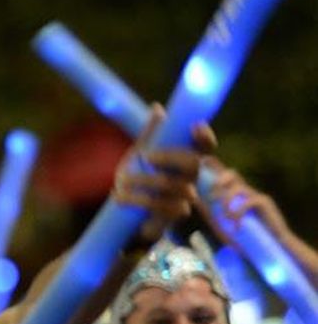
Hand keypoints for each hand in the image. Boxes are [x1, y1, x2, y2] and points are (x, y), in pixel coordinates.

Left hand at [112, 104, 216, 240]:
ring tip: (120, 180)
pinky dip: (135, 199)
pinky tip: (119, 197)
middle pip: (193, 164)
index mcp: (187, 160)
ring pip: (171, 186)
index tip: (196, 126)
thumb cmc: (140, 177)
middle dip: (169, 157)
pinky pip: (159, 206)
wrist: (130, 213)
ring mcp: (185, 198)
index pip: (205, 147)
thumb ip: (151, 134)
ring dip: (142, 181)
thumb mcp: (142, 153)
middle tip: (145, 156)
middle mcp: (191, 178)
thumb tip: (158, 108)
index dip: (205, 137)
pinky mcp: (172, 216)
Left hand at [207, 163, 289, 237]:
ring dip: (227, 202)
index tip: (205, 191)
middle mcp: (248, 192)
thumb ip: (214, 214)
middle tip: (211, 199)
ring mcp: (257, 196)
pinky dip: (238, 212)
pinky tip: (237, 225)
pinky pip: (248, 201)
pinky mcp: (265, 203)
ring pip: (238, 188)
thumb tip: (196, 204)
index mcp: (239, 195)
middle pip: (233, 174)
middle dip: (218, 183)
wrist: (274, 244)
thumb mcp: (227, 224)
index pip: (227, 177)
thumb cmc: (249, 237)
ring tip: (226, 217)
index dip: (215, 176)